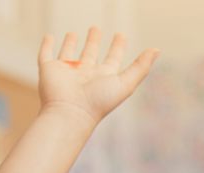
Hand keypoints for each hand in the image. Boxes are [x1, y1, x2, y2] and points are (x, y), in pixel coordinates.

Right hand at [37, 28, 157, 126]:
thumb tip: (157, 49)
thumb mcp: (126, 83)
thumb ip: (141, 66)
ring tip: (73, 33)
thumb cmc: (99, 101)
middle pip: (91, 55)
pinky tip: (49, 36)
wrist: (70, 113)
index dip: (117, 47)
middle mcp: (85, 74)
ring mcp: (66, 72)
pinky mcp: (49, 70)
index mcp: (103, 77)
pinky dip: (47, 45)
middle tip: (95, 29)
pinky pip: (46, 54)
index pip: (112, 58)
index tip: (120, 35)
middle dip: (93, 42)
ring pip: (68, 54)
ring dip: (71, 44)